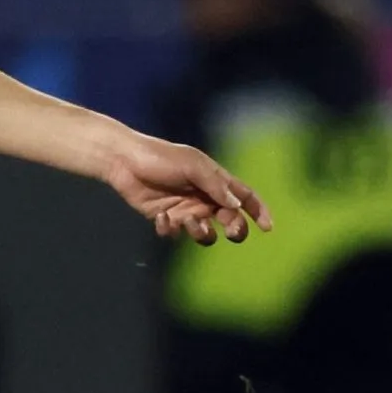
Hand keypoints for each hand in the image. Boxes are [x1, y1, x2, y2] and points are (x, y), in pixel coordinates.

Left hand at [102, 133, 271, 244]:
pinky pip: (174, 234)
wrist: (123, 161)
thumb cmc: (160, 158)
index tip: (268, 227)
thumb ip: (215, 185)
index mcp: (216, 182)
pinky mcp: (164, 218)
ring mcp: (184, 209)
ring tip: (188, 221)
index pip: (245, 198)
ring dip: (201, 232)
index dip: (259, 212)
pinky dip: (169, 229)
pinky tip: (160, 216)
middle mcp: (204, 198)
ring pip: (204, 233)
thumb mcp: (193, 166)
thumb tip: (236, 205)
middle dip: (235, 229)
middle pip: (230, 221)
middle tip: (230, 229)